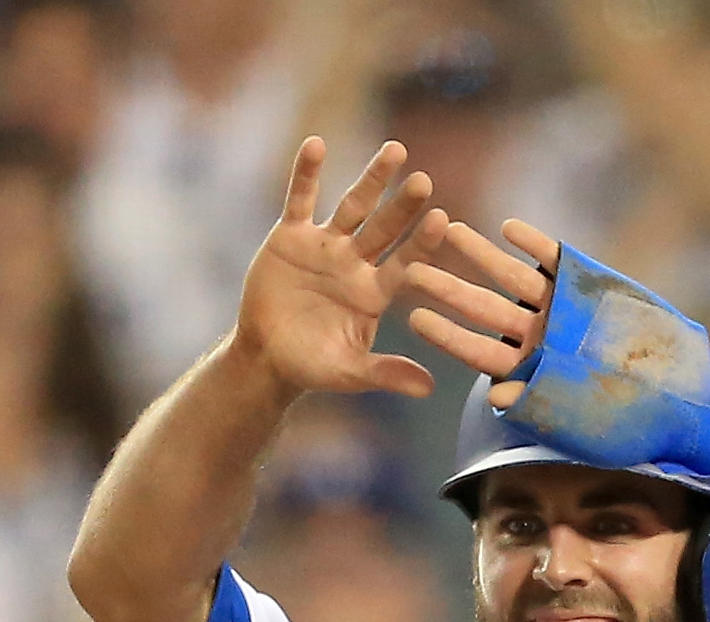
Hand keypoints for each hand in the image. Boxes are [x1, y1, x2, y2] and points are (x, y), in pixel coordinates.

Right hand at [232, 138, 446, 400]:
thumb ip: (386, 373)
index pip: (405, 262)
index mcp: (375, 292)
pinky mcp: (292, 235)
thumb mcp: (349, 373)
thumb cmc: (311, 366)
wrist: (267, 356)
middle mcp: (356, 262)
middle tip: (424, 180)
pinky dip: (306, 173)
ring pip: (353, 205)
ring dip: (372, 179)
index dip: (422, 243)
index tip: (442, 219)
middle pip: (384, 227)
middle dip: (402, 205)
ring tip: (396, 150)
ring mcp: (325, 245)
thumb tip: (431, 389)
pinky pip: (300, 199)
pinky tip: (316, 144)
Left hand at [414, 225, 709, 512]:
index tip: (414, 319)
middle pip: (483, 309)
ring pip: (511, 279)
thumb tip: (499, 399)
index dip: (448, 335)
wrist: (682, 398)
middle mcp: (537, 336)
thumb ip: (540, 408)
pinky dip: (535, 245)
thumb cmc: (632, 425)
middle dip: (448, 288)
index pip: (478, 351)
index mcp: (528, 370)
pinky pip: (555, 261)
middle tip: (410, 268)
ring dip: (479, 255)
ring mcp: (559, 308)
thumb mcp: (583, 423)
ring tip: (446, 230)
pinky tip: (510, 227)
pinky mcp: (587, 284)